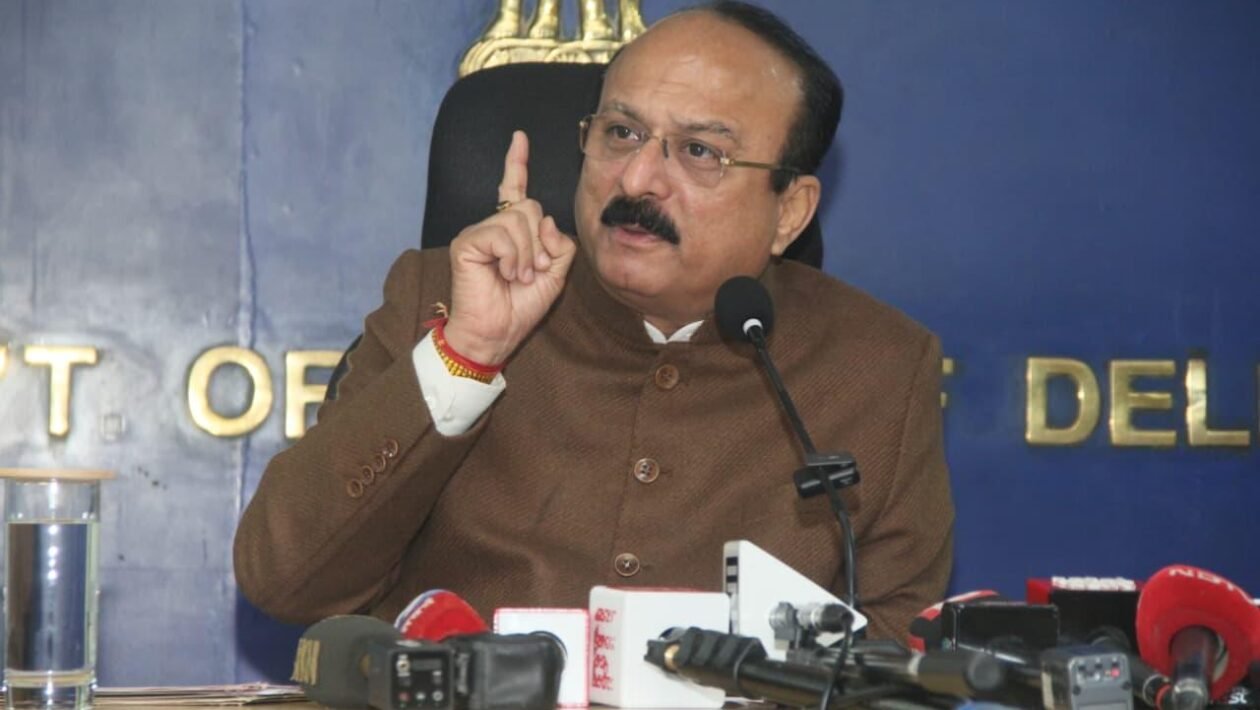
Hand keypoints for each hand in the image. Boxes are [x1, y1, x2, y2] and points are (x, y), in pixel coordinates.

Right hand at [444, 131, 577, 365]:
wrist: (497, 333)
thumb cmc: (521, 307)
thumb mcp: (555, 274)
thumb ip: (559, 244)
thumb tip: (543, 219)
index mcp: (512, 231)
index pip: (516, 190)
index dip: (517, 163)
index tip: (520, 138)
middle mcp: (493, 227)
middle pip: (530, 207)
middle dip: (539, 243)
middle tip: (529, 272)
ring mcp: (477, 233)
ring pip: (519, 220)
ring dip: (526, 255)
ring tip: (515, 277)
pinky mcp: (466, 243)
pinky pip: (502, 235)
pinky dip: (511, 258)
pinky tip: (503, 274)